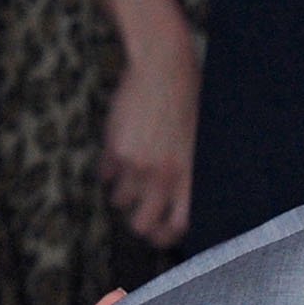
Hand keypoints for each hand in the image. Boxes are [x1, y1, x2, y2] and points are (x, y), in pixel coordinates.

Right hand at [99, 36, 197, 247]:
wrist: (163, 68)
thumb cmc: (186, 101)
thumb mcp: (197, 142)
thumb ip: (187, 173)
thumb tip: (175, 204)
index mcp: (190, 176)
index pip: (180, 225)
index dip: (167, 236)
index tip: (159, 233)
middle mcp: (164, 176)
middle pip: (141, 224)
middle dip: (137, 223)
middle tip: (135, 212)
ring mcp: (138, 165)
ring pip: (119, 200)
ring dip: (121, 191)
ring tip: (128, 171)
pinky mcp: (116, 151)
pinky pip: (105, 174)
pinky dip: (108, 170)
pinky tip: (118, 153)